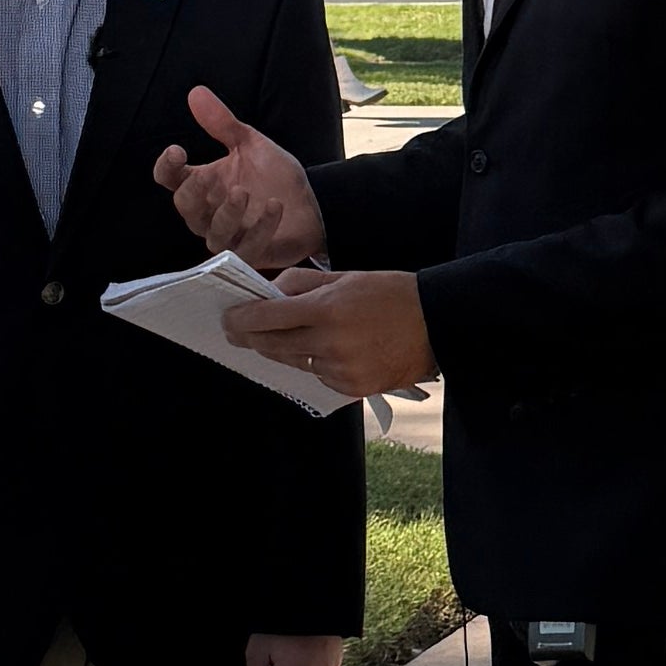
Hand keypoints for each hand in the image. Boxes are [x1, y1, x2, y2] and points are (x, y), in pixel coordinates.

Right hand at [154, 84, 325, 268]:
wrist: (311, 204)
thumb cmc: (274, 177)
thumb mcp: (250, 144)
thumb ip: (222, 123)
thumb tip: (196, 92)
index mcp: (202, 183)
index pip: (170, 179)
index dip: (166, 167)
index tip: (177, 151)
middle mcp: (208, 213)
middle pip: (185, 207)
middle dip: (193, 192)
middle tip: (207, 176)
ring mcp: (229, 237)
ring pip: (212, 233)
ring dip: (226, 213)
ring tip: (243, 192)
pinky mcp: (251, 254)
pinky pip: (247, 249)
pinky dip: (260, 228)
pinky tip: (274, 206)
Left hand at [225, 267, 436, 400]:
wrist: (437, 324)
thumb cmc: (392, 293)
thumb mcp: (346, 277)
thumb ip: (302, 284)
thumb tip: (269, 294)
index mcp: (327, 309)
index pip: (269, 317)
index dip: (242, 319)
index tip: (228, 318)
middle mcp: (330, 343)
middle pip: (273, 344)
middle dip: (251, 338)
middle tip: (235, 333)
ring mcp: (340, 370)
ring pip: (295, 361)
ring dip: (285, 350)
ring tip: (287, 337)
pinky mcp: (351, 389)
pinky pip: (318, 376)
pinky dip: (315, 363)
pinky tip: (330, 350)